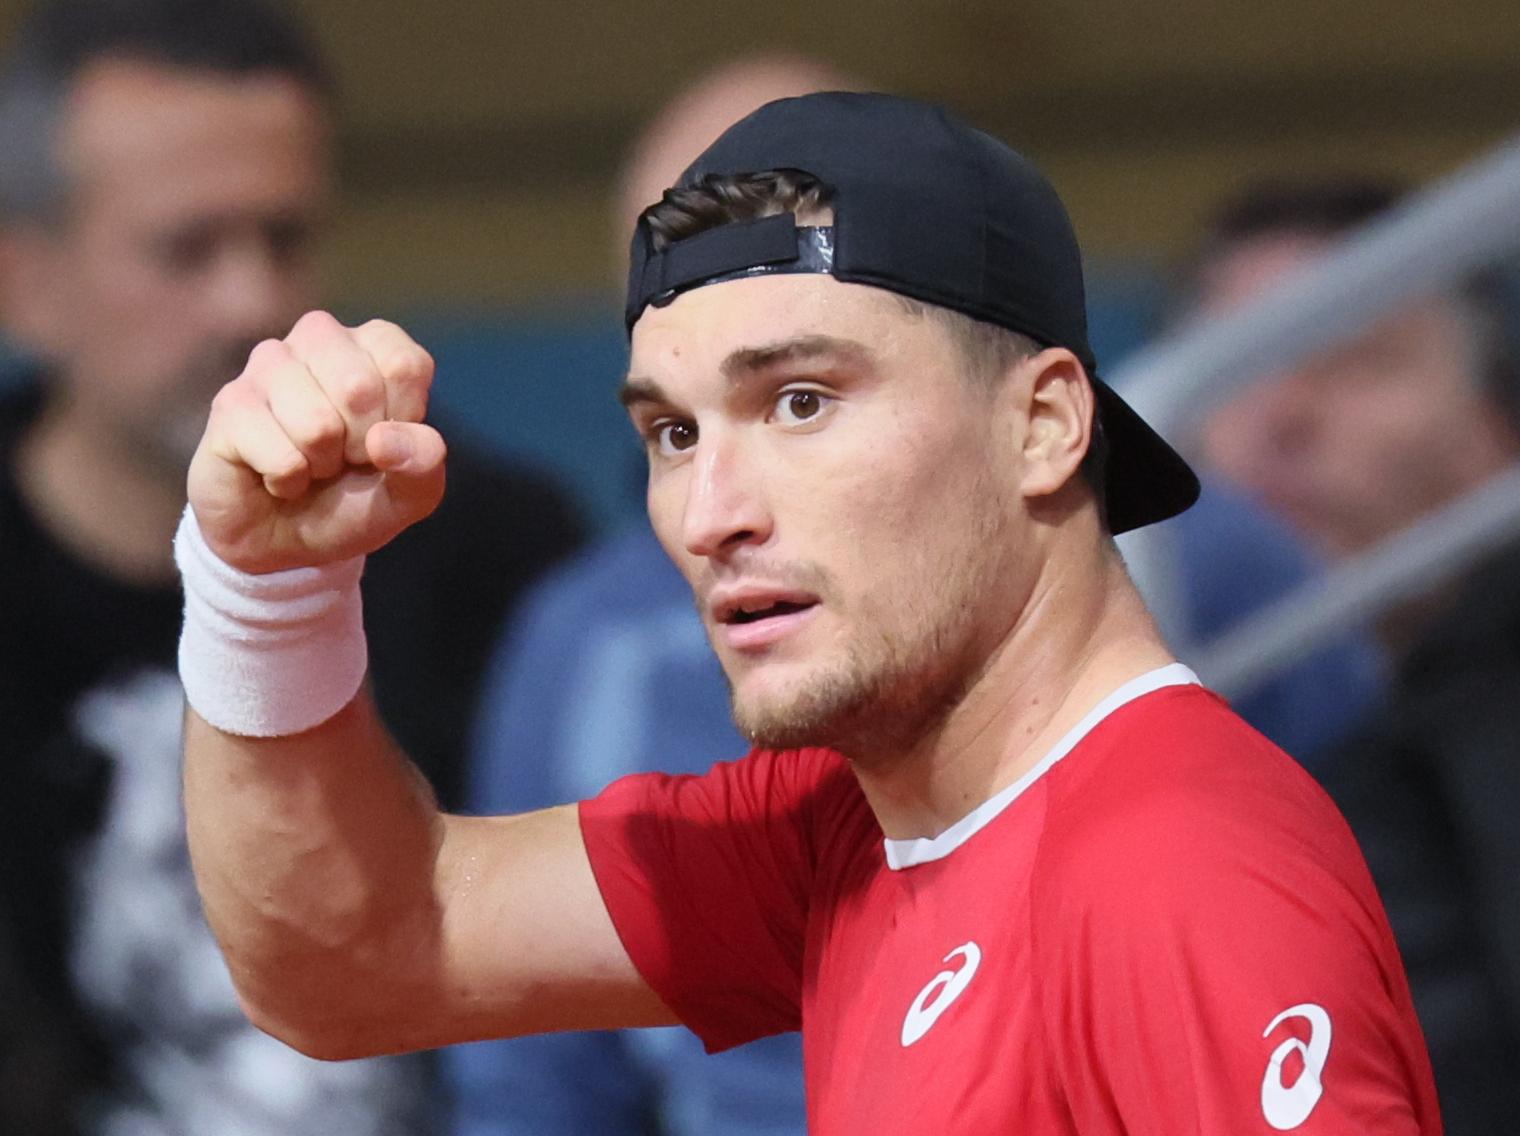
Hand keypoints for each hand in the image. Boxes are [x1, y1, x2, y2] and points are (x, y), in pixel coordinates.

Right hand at [187, 310, 445, 573]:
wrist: (289, 542)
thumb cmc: (354, 500)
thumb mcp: (411, 492)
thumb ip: (424, 460)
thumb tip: (384, 439)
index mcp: (374, 345)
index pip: (405, 365)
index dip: (402, 422)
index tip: (384, 442)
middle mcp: (319, 339)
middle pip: (359, 387)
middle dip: (359, 445)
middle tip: (343, 458)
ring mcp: (269, 365)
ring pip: (317, 423)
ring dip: (320, 464)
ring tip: (310, 464)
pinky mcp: (230, 403)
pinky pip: (280, 455)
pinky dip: (288, 481)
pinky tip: (278, 474)